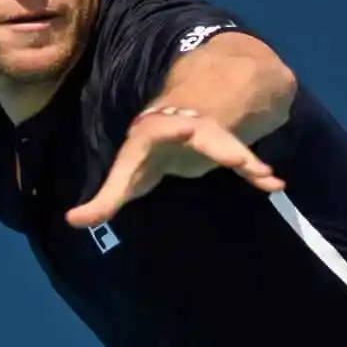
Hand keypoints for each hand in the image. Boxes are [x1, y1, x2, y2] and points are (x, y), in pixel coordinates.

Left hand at [65, 108, 283, 227]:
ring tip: (265, 175)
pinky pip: (244, 162)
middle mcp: (188, 131)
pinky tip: (274, 185)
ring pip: (230, 146)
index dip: (176, 129)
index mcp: (158, 134)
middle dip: (221, 145)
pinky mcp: (226, 152)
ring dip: (247, 160)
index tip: (188, 127)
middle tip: (238, 157)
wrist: (177, 124)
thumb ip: (103, 200)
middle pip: (206, 135)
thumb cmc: (146, 154)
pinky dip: (257, 173)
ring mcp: (210, 140)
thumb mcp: (125, 175)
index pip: (164, 130)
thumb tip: (72, 221)